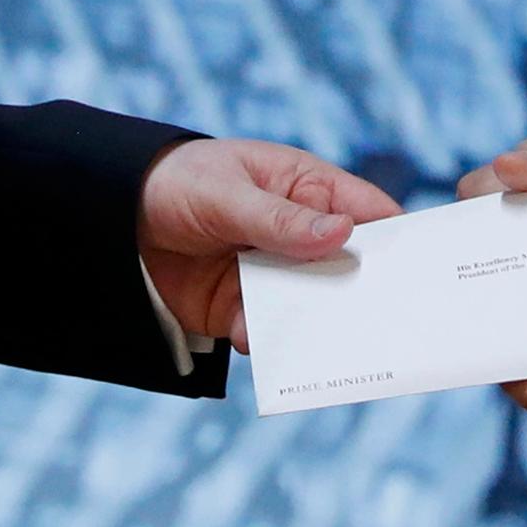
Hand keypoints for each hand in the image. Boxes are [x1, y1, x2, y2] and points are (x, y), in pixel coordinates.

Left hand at [138, 139, 401, 352]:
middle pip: (350, 270)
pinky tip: (260, 342)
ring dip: (318, 324)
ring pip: (314, 307)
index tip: (419, 270)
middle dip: (363, 293)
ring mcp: (275, 276)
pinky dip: (270, 341)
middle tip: (383, 319)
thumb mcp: (226, 193)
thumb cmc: (176, 183)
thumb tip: (342, 233)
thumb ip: (281, 218)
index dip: (398, 240)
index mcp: (309, 191)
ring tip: (328, 343)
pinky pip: (270, 332)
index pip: (369, 214)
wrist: (108, 222)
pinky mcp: (244, 309)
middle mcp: (301, 238)